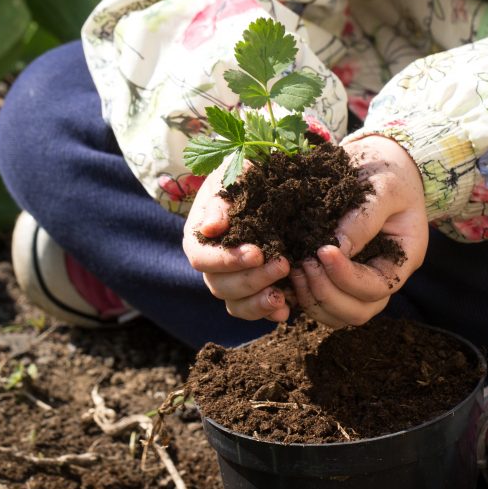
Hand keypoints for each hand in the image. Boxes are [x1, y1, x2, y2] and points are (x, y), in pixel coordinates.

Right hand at [182, 161, 291, 321]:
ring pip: (235, 304)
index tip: (256, 253)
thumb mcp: (232, 176)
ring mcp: (232, 280)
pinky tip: (286, 309)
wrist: (268, 184)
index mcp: (200, 237)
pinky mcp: (255, 290)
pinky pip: (254, 311)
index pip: (201, 258)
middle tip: (283, 264)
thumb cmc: (245, 176)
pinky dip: (269, 312)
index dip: (226, 260)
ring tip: (282, 296)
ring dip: (258, 303)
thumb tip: (211, 228)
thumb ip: (221, 200)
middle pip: (219, 286)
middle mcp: (213, 265)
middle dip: (251, 279)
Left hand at [290, 135, 427, 327]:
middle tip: (303, 264)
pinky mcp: (337, 276)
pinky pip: (320, 302)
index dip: (347, 277)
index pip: (377, 287)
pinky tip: (286, 272)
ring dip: (312, 299)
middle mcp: (382, 277)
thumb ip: (364, 217)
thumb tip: (336, 248)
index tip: (322, 251)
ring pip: (337, 315)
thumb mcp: (384, 187)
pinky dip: (301, 295)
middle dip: (327, 294)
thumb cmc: (388, 171)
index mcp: (402, 258)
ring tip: (294, 269)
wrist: (377, 162)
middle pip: (358, 312)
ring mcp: (359, 280)